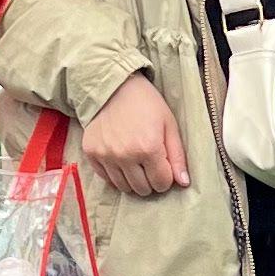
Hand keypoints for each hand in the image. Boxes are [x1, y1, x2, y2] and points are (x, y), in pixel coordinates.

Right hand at [76, 72, 191, 197]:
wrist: (113, 86)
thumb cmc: (146, 104)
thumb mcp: (169, 124)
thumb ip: (177, 156)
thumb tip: (183, 183)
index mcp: (148, 148)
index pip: (161, 183)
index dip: (166, 178)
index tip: (164, 168)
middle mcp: (125, 155)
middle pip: (142, 189)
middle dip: (150, 181)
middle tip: (150, 165)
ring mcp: (106, 156)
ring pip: (124, 187)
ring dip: (133, 180)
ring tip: (136, 163)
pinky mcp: (91, 153)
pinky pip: (106, 178)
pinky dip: (115, 175)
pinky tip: (121, 160)